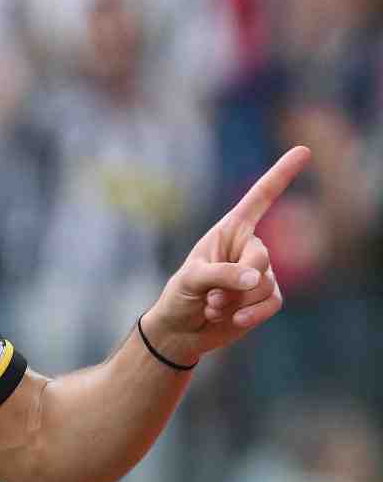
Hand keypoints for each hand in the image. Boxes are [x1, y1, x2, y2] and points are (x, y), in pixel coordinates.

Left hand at [141, 146, 311, 365]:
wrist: (181, 331)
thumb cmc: (179, 297)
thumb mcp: (191, 280)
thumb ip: (221, 275)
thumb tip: (258, 279)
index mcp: (229, 230)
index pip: (260, 199)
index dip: (281, 175)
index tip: (303, 151)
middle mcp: (248, 247)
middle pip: (262, 257)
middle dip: (238, 281)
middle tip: (211, 296)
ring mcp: (259, 274)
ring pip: (265, 285)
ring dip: (236, 301)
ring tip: (211, 306)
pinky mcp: (265, 299)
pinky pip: (272, 303)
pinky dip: (253, 313)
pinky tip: (233, 320)